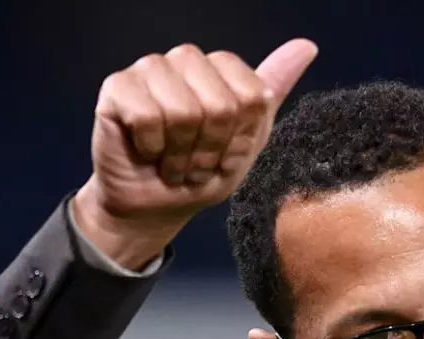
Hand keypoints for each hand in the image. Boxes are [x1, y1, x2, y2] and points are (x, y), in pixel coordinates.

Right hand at [73, 39, 318, 268]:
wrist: (154, 207)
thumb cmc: (200, 174)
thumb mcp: (248, 142)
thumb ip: (272, 93)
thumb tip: (306, 46)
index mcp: (221, 70)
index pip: (250, 94)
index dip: (240, 138)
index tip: (226, 157)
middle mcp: (186, 61)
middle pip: (220, 103)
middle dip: (211, 150)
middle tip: (196, 166)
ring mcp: (150, 69)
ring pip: (183, 110)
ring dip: (180, 154)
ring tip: (173, 164)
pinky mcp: (117, 87)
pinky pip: (147, 115)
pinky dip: (151, 147)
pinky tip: (147, 152)